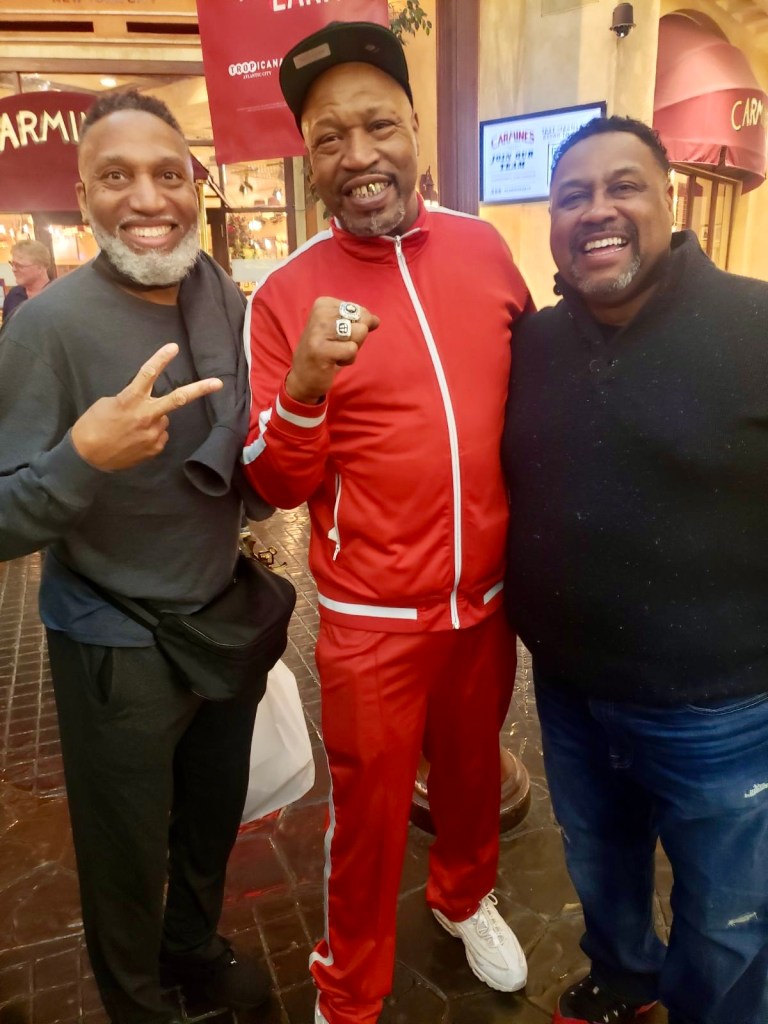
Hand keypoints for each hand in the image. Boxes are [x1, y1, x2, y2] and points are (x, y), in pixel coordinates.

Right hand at [70, 343, 222, 470]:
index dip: (161, 359)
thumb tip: (146, 405)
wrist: (87, 457)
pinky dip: (150, 434)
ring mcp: (153, 433)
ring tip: (131, 428)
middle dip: (200, 389)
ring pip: (163, 419)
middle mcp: (147, 415)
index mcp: (131, 400)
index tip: (173, 347)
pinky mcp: (155, 448)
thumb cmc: (92, 426)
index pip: (148, 374)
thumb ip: (131, 400)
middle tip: (219, 383)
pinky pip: (159, 435)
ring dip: (153, 419)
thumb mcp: (108, 404)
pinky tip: (134, 439)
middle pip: (179, 398)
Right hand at [285, 297, 379, 403]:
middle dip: (356, 337)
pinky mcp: (321, 350)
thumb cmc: (325, 351)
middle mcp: (319, 313)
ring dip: (352, 348)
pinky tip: (333, 361)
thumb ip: (360, 321)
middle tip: (337, 346)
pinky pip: (352, 350)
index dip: (355, 327)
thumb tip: (376, 320)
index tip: (336, 336)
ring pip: (360, 332)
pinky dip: (348, 359)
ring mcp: (319, 331)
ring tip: (335, 353)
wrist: (303, 376)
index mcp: (323, 304)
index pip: (359, 310)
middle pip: (362, 320)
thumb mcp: (342, 330)